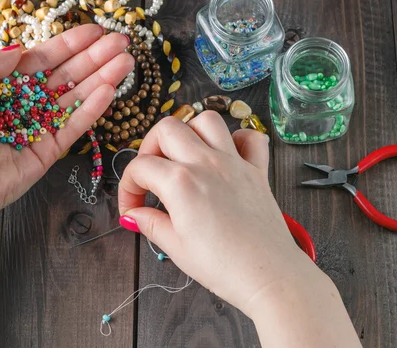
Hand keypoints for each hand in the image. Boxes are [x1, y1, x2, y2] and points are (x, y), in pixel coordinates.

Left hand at [0, 25, 132, 222]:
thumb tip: (20, 50)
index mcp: (5, 86)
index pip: (43, 59)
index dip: (69, 44)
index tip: (95, 31)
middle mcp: (26, 103)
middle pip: (66, 75)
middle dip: (94, 58)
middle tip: (121, 41)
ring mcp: (41, 126)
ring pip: (76, 97)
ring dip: (102, 78)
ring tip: (127, 61)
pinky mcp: (51, 149)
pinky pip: (75, 125)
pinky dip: (92, 108)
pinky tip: (110, 89)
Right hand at [117, 112, 318, 314]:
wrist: (268, 276)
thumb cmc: (223, 266)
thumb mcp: (175, 247)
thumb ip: (150, 223)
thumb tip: (133, 215)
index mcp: (180, 182)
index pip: (140, 168)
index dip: (128, 187)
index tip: (133, 207)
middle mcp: (206, 163)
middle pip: (167, 129)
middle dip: (150, 147)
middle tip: (151, 174)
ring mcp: (234, 163)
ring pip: (206, 120)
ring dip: (189, 132)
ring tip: (183, 156)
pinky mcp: (257, 171)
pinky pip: (249, 138)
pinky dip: (235, 139)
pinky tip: (224, 157)